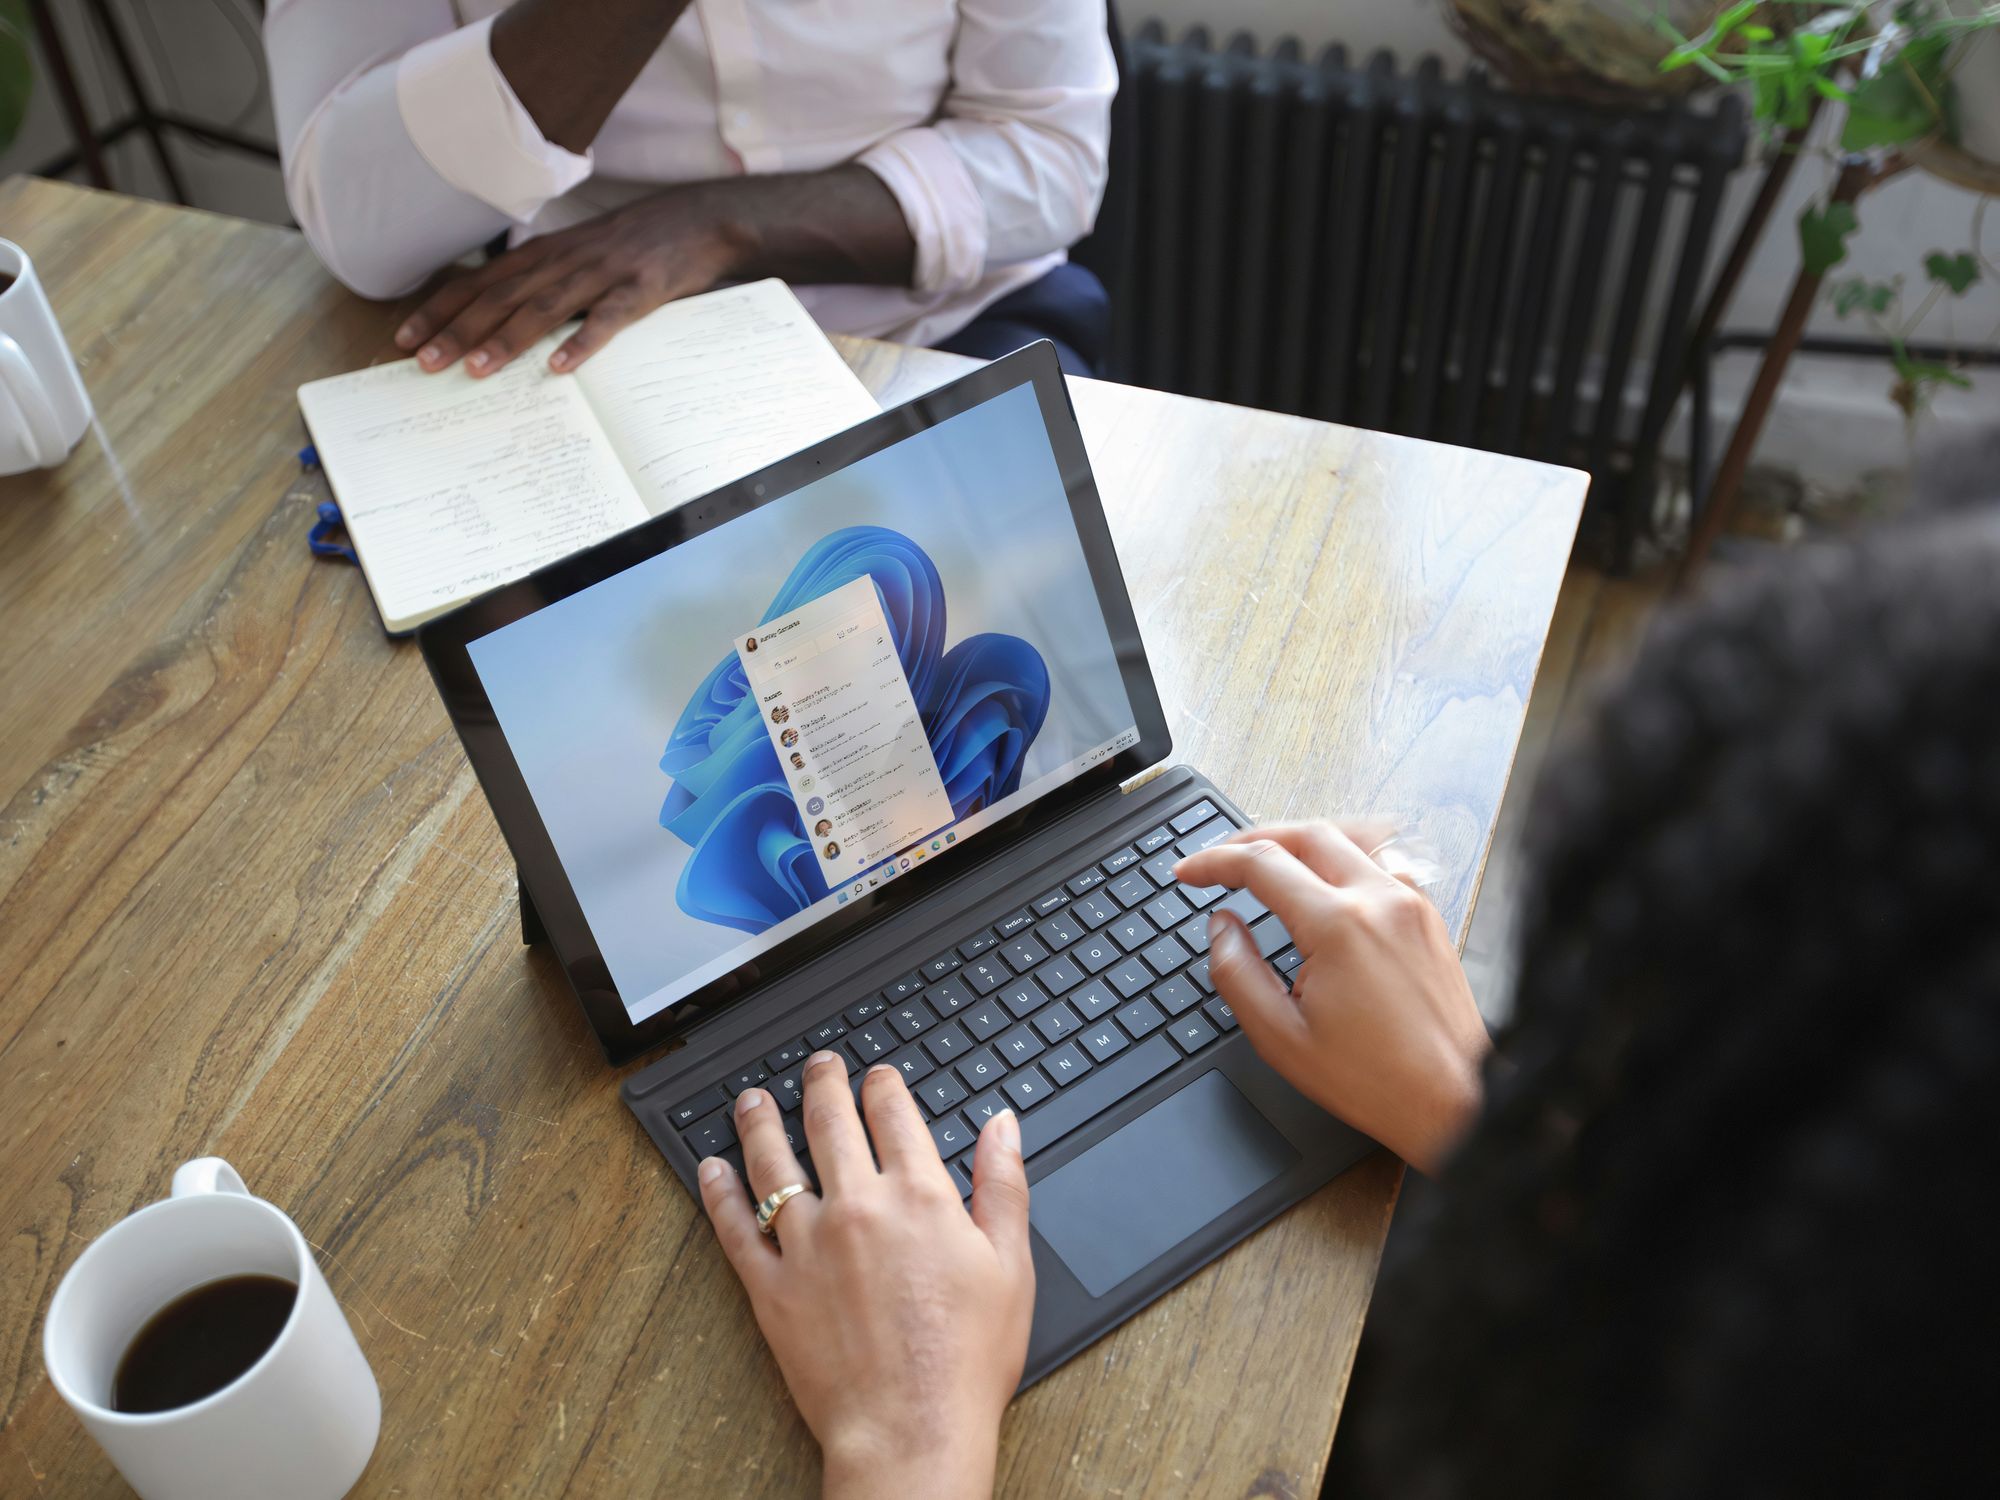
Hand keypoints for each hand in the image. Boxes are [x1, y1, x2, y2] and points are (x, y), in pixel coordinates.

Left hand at [393, 187, 746, 376]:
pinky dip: (583, 343)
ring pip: (544, 308)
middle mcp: (564, 261)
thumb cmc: (633, 245)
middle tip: (423, 363)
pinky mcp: (639, 290)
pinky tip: (560, 369)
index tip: (405, 338)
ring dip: (507, 339)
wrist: (697, 221)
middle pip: (500, 298)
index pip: (479, 283)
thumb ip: (541, 280)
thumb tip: (497, 316)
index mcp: (544, 255)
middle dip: (458, 330)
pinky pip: (607, 320)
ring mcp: (601, 275)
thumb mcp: (578, 254)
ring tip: (476, 369)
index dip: (440, 310)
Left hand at [698, 1056, 1033, 1499]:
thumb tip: (1002, 1126)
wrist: (913, 1430)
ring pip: (773, 1163)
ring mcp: (807, 1246)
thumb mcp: (1011, 1265)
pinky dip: (719, 1193)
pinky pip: (734, 1228)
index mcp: (919, 1196)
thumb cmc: (966, 1360)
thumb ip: (1003, 1185)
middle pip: (830, 1122)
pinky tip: (712, 1169)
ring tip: (753, 1100)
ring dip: (760, 1122)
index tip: (877, 1076)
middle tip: (818, 1066)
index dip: (883, 1085)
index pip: (893, 1113)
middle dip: (823, 1083)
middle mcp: (858, 1207)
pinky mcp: (771, 1288)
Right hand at [1175, 823, 1488, 1173]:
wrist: (1454, 1101)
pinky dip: (1344, 856)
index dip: (1214, 862)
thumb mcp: (1282, 1038)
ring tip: (1269, 859)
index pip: (1262, 863)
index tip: (1190, 873)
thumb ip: (1238, 973)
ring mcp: (1411, 904)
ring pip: (1348, 839)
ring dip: (1301, 841)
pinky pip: (1381, 861)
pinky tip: (1328, 878)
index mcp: (1339, 926)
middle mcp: (1380, 900)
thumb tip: (1221, 927)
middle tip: (1221, 861)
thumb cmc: (1377, 1080)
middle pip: (1306, 833)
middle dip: (1253, 839)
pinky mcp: (1429, 918)